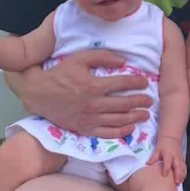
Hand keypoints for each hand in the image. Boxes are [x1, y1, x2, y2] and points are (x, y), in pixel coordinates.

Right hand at [14, 49, 152, 137]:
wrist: (39, 94)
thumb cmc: (61, 73)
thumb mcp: (80, 58)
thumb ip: (103, 56)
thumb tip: (123, 61)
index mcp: (94, 85)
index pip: (123, 83)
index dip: (137, 82)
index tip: (145, 82)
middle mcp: (94, 104)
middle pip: (124, 104)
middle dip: (140, 102)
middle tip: (150, 100)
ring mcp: (89, 118)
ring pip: (118, 120)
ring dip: (135, 118)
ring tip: (145, 115)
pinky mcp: (84, 129)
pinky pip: (106, 134)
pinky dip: (120, 132)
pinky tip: (130, 129)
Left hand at [148, 136, 186, 183]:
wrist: (172, 138)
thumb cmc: (163, 144)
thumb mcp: (157, 150)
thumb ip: (153, 158)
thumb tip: (147, 164)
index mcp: (168, 154)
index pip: (168, 162)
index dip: (166, 168)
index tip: (164, 175)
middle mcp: (175, 157)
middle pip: (178, 166)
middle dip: (177, 175)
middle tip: (176, 182)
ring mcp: (180, 159)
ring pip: (183, 168)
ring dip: (181, 176)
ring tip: (179, 183)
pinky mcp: (183, 160)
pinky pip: (185, 168)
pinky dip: (184, 174)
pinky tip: (181, 179)